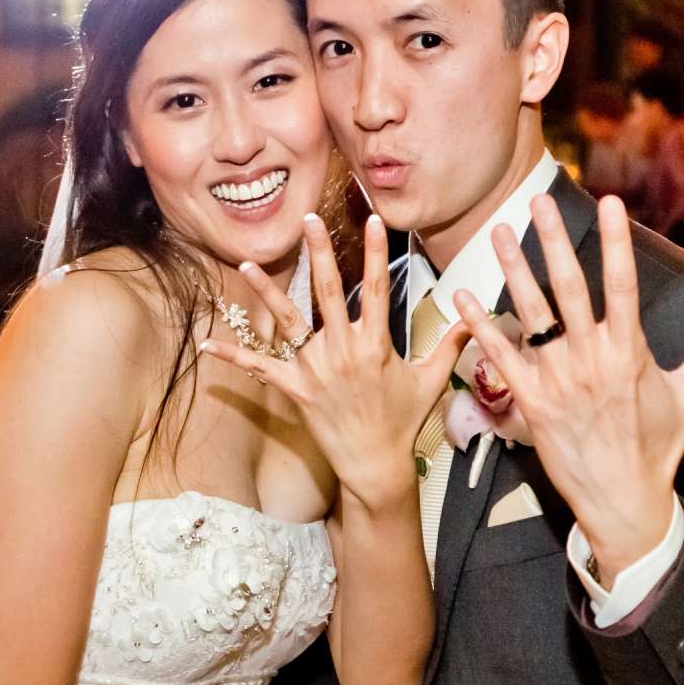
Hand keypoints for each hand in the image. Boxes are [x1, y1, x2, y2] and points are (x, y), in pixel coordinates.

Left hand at [199, 214, 466, 509]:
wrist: (375, 463)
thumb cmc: (403, 421)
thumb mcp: (431, 380)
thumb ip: (450, 345)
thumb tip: (476, 318)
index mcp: (376, 344)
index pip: (377, 288)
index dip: (376, 253)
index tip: (374, 221)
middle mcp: (344, 350)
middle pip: (328, 291)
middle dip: (319, 252)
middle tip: (307, 221)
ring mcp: (316, 369)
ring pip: (288, 322)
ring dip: (265, 292)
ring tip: (246, 263)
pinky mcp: (295, 389)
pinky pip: (261, 368)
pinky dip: (234, 355)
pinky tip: (207, 344)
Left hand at [452, 195, 683, 581]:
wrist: (624, 502)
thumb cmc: (661, 446)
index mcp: (631, 352)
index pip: (622, 286)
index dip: (615, 243)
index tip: (610, 203)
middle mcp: (591, 360)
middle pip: (569, 290)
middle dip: (553, 242)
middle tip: (536, 202)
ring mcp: (558, 382)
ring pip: (531, 316)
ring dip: (513, 271)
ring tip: (499, 231)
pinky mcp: (531, 404)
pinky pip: (501, 360)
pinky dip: (481, 328)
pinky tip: (462, 298)